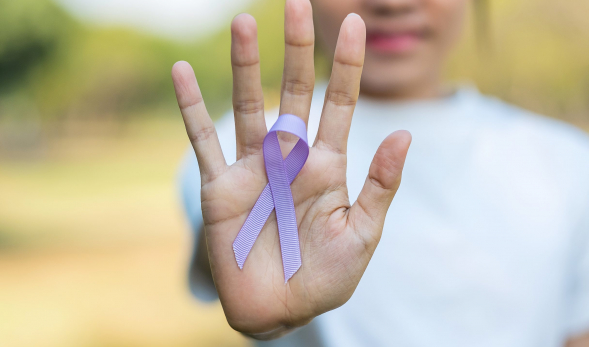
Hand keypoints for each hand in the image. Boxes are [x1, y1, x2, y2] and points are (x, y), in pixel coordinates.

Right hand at [171, 0, 410, 338]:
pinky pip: (203, 139)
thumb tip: (404, 132)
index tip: (356, 24)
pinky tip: (182, 72)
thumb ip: (380, 184)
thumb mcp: (363, 233)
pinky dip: (191, 107)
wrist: (279, 310)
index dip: (347, 65)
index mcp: (327, 165)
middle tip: (297, 4)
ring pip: (249, 105)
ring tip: (244, 22)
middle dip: (297, 49)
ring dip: (246, 66)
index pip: (339, 103)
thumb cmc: (325, 276)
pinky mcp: (219, 186)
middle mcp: (289, 156)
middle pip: (295, 91)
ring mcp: (253, 167)